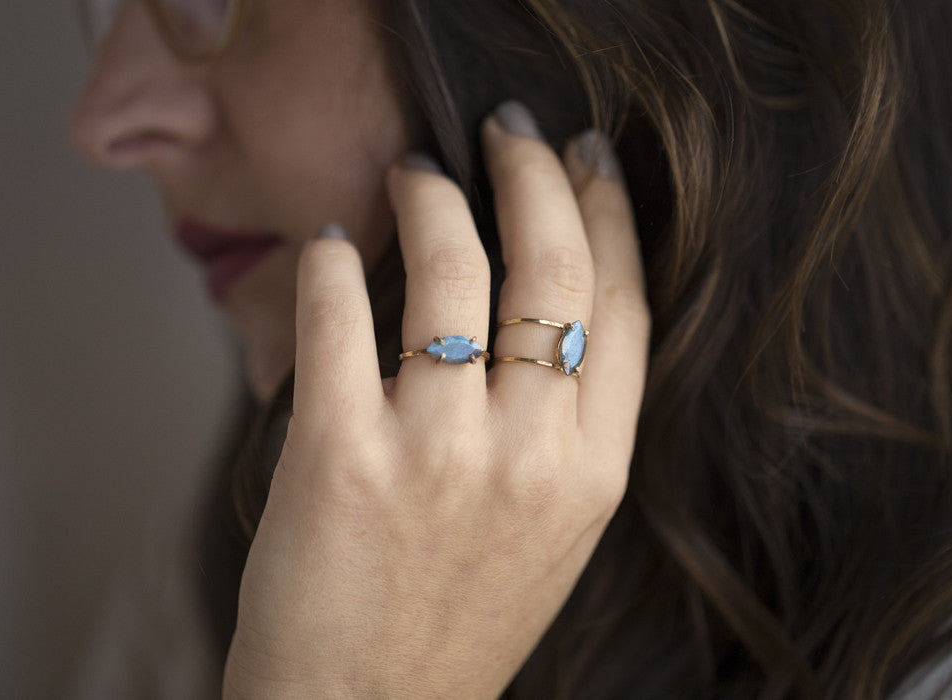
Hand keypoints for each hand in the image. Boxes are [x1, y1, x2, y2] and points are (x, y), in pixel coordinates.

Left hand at [223, 105, 649, 697]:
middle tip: (506, 131)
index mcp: (592, 473)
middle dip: (533, 174)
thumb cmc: (457, 622)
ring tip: (415, 173)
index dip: (609, 214)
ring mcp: (437, 457)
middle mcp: (529, 457)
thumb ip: (564, 429)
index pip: (621, 306)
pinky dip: (331, 263)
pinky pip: (339, 320)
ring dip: (432, 200)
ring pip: (451, 274)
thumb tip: (540, 306)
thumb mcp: (552, 533)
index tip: (589, 160)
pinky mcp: (340, 460)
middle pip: (552, 269)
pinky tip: (331, 242)